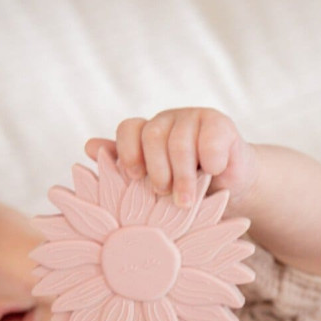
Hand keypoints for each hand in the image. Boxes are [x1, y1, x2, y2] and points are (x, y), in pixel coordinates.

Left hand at [84, 107, 258, 208]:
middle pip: (152, 136)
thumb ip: (125, 168)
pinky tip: (213, 172)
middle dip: (157, 170)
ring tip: (185, 201)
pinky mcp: (221, 125)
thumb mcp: (154, 185)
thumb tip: (89, 147)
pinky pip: (209, 140)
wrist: (231, 188)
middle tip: (163, 194)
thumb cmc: (187, 189)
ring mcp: (194, 119)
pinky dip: (210, 161)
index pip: (128, 128)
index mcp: (147, 132)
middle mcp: (168, 121)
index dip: (127, 151)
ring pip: (179, 142)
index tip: (134, 176)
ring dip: (183, 176)